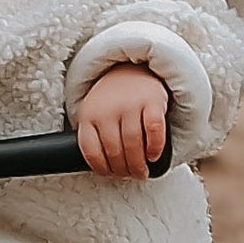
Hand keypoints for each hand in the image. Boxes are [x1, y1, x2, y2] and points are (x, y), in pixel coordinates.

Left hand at [76, 64, 169, 178]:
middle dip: (124, 170)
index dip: (103, 169)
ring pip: (133, 144)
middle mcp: (107, 108)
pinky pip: (154, 130)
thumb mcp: (94, 113)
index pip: (91, 151)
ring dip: (139, 165)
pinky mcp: (152, 100)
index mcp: (88, 114)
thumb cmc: (114, 99)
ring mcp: (130, 103)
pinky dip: (155, 148)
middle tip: (132, 174)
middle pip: (115, 151)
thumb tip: (103, 169)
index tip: (112, 174)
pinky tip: (154, 156)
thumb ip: (94, 136)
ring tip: (142, 171)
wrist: (132, 68)